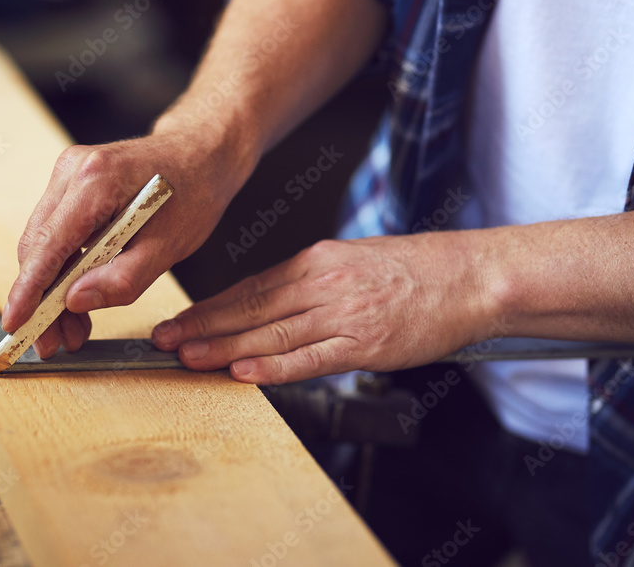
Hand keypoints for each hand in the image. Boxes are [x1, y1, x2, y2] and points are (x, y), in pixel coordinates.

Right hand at [2, 125, 251, 357]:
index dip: (28, 291)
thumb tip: (75, 301)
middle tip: (55, 343)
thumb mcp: (168, 247)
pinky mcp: (70, 183)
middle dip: (41, 301)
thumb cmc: (193, 193)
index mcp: (96, 181)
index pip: (49, 246)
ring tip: (71, 329)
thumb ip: (122, 279)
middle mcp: (73, 170)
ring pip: (43, 244)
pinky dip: (62, 268)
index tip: (15, 325)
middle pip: (38, 247)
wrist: (202, 154)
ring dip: (52, 289)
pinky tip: (76, 298)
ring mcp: (68, 173)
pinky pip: (55, 233)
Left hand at [151, 233, 495, 384]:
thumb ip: (310, 283)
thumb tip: (269, 305)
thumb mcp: (353, 261)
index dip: (209, 308)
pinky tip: (244, 373)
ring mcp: (344, 313)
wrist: (470, 276)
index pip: (249, 288)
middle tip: (163, 342)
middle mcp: (322, 284)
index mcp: (316, 262)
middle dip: (201, 327)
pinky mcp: (367, 342)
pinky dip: (275, 366)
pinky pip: (311, 358)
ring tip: (187, 359)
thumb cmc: (415, 270)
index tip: (178, 321)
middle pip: (249, 308)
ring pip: (271, 332)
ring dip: (224, 347)